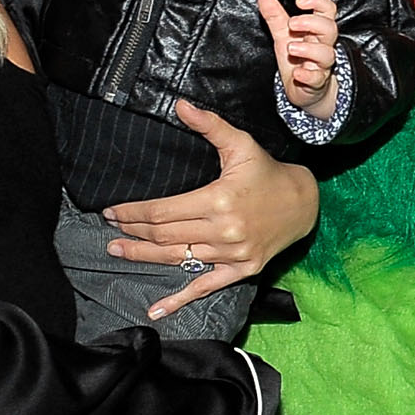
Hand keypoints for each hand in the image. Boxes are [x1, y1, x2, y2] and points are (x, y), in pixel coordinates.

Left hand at [102, 100, 319, 318]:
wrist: (304, 203)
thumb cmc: (268, 172)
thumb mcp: (241, 144)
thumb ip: (209, 126)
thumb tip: (180, 105)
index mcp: (219, 200)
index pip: (163, 211)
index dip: (134, 213)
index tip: (113, 211)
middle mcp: (224, 231)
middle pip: (165, 236)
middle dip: (132, 233)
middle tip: (110, 230)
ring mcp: (233, 255)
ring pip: (178, 259)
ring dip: (143, 257)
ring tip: (118, 252)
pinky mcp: (242, 270)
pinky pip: (205, 287)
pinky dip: (179, 300)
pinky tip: (155, 309)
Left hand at [260, 0, 340, 113]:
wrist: (303, 90)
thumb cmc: (297, 60)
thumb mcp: (283, 36)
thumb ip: (275, 17)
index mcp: (317, 30)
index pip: (327, 10)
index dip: (318, 2)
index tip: (300, 1)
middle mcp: (323, 45)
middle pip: (330, 28)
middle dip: (312, 23)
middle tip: (292, 23)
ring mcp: (322, 65)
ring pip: (326, 53)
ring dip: (309, 49)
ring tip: (291, 48)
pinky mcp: (316, 82)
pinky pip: (317, 78)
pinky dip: (308, 75)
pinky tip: (298, 73)